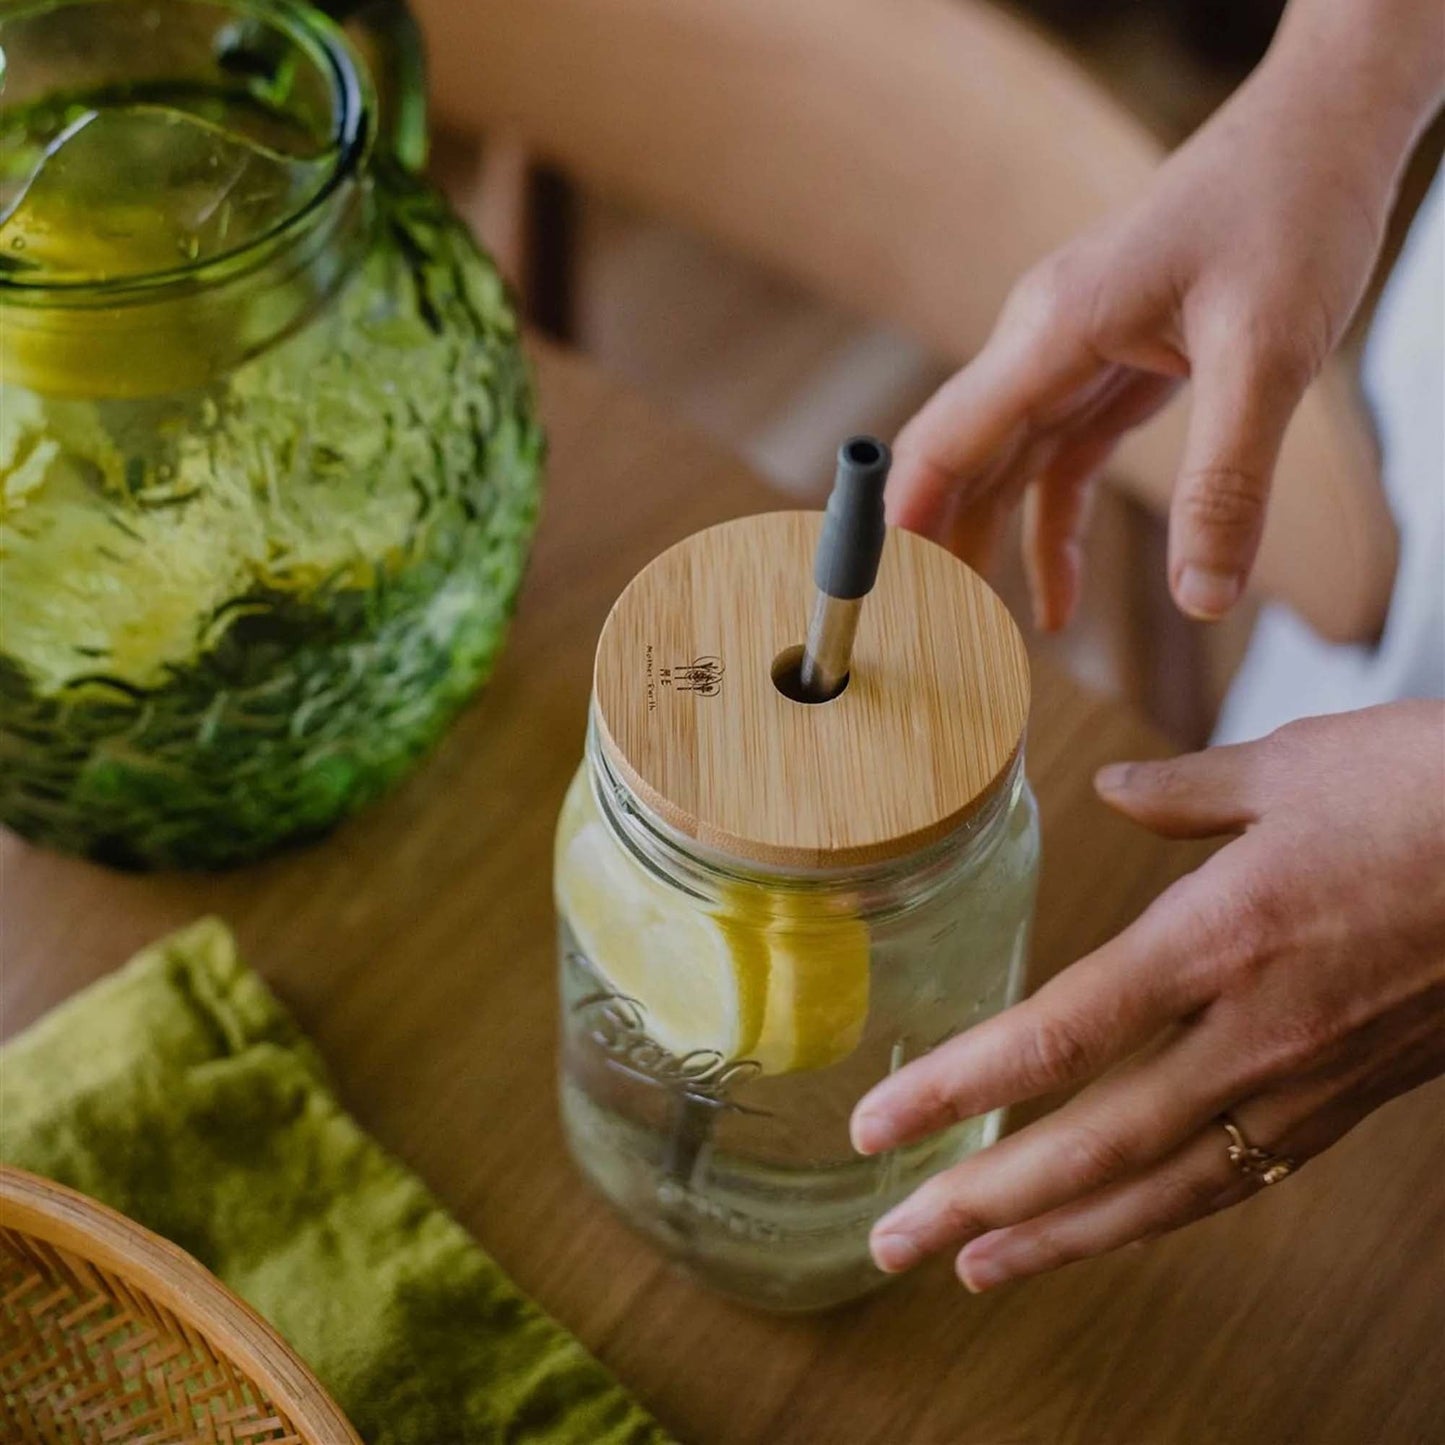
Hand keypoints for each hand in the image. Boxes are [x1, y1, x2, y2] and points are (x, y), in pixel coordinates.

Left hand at [850, 701, 1444, 1290]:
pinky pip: (1239, 1179)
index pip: (1054, 1039)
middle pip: (1093, 1148)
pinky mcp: (1353, 1102)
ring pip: (1164, 1190)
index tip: (875, 1125)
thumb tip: (1112, 789)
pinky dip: (1159, 1212)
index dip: (953, 1089)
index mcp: (1216, 939)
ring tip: (977, 1267)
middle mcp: (1252, 1034)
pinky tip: (1112, 1225)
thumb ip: (1183, 790)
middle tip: (895, 1238)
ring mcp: (1307, 1083)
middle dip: (982, 1202)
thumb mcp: (1292, 767)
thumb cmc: (1439, 792)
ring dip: (1060, 1237)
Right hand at [887, 1, 1439, 627]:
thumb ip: (1226, 482)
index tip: (873, 592)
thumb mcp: (1270, 352)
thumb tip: (1200, 601)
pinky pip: (1059, 464)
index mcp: (1052, 329)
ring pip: (1001, 469)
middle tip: (916, 637)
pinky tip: (1059, 599)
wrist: (1324, 132)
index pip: (946, 440)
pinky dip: (1052, 530)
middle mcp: (1042, 343)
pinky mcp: (1105, 369)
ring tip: (970, 633)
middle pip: (959, 462)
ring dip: (984, 546)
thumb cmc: (1291, 208)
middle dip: (933, 548)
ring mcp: (1069, 356)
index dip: (901, 519)